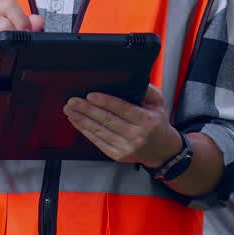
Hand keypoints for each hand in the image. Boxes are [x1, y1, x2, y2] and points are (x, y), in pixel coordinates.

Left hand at [63, 84, 180, 166]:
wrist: (162, 151)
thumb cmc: (158, 125)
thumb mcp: (159, 104)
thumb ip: (147, 90)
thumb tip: (132, 79)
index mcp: (146, 121)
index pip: (123, 109)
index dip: (105, 102)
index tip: (91, 96)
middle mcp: (136, 135)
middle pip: (107, 120)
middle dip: (87, 110)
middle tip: (73, 101)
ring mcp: (126, 147)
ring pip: (99, 131)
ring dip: (82, 120)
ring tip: (71, 110)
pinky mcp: (117, 155)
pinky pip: (98, 141)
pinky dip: (85, 131)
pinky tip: (78, 122)